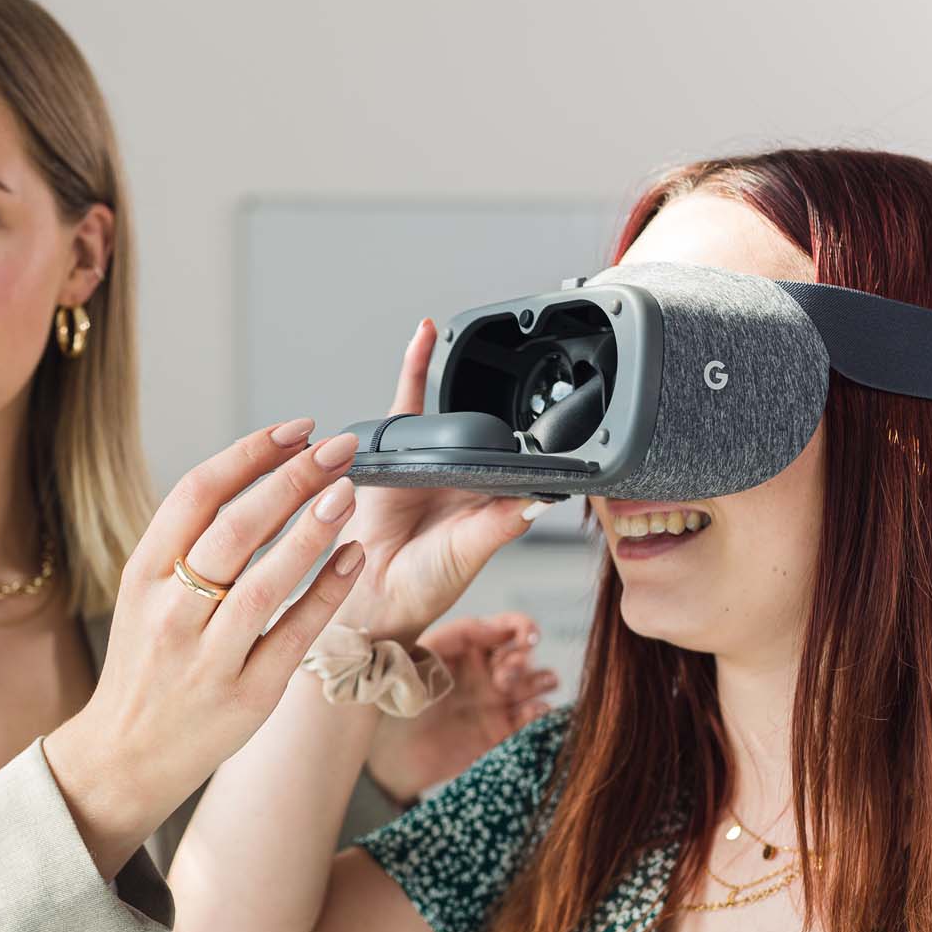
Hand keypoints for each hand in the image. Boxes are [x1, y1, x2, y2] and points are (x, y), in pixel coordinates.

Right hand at [46, 420, 366, 875]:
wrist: (123, 756)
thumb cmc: (146, 664)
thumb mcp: (144, 594)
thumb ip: (188, 541)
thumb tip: (256, 472)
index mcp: (144, 575)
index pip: (197, 494)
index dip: (251, 454)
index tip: (296, 429)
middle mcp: (171, 613)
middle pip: (234, 530)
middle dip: (291, 479)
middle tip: (337, 448)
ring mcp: (208, 658)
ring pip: (264, 583)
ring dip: (311, 531)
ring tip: (347, 491)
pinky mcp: (247, 697)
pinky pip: (292, 637)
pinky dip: (326, 594)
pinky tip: (353, 558)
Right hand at [332, 320, 556, 642]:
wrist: (371, 596)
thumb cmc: (423, 585)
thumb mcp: (472, 551)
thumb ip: (503, 522)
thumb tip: (543, 497)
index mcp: (485, 500)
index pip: (517, 458)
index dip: (536, 436)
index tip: (560, 413)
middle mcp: (457, 478)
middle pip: (483, 428)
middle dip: (498, 403)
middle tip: (514, 375)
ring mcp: (425, 463)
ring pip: (447, 412)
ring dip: (455, 382)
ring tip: (467, 352)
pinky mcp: (391, 453)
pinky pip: (405, 402)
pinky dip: (414, 366)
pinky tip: (426, 335)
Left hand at [364, 612, 561, 804]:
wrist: (382, 754)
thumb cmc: (392, 700)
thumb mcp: (415, 657)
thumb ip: (454, 637)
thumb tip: (495, 626)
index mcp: (466, 647)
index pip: (503, 628)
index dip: (520, 627)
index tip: (527, 635)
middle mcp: (486, 670)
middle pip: (522, 654)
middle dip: (521, 659)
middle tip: (503, 676)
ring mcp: (497, 702)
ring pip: (537, 682)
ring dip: (539, 681)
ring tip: (515, 692)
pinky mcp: (502, 733)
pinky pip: (533, 718)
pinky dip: (540, 713)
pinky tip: (532, 713)